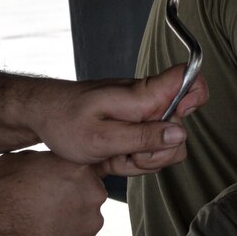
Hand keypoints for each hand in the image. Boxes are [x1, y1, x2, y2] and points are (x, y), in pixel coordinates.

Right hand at [0, 151, 107, 235]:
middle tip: (44, 202)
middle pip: (87, 191)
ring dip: (68, 217)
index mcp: (80, 168)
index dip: (66, 174)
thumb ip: (39, 158)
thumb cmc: (2, 198)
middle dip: (71, 195)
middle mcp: (94, 193)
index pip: (83, 166)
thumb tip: (42, 160)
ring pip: (84, 216)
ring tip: (41, 221)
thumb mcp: (14, 161)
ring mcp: (92, 222)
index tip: (53, 181)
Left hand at [34, 66, 208, 176]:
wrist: (42, 115)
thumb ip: (143, 137)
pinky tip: (113, 155)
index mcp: (142, 95)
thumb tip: (179, 134)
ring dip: (142, 158)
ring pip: (164, 143)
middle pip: (180, 129)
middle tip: (127, 154)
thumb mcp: (101, 138)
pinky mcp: (134, 124)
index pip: (188, 77)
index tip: (176, 121)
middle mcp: (147, 100)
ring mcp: (141, 113)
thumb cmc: (63, 121)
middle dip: (157, 152)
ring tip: (114, 154)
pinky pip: (148, 146)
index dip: (195, 96)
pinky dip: (132, 157)